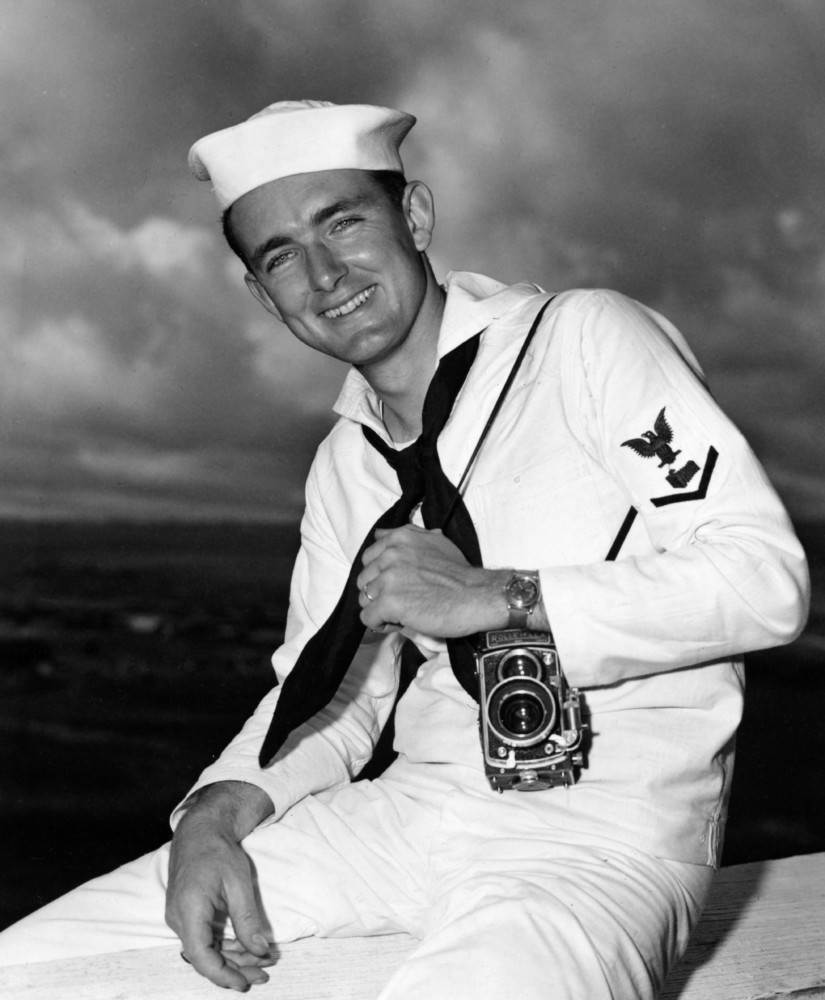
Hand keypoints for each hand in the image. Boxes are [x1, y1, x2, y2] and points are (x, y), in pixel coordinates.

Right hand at [166, 782, 274, 991]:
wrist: (200, 830)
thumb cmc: (218, 852)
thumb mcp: (239, 883)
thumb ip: (247, 920)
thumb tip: (260, 951)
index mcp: (188, 910)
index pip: (201, 957)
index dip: (223, 975)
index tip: (245, 984)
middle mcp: (177, 918)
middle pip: (204, 957)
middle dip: (234, 969)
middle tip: (263, 975)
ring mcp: (178, 917)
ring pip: (204, 950)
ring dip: (230, 958)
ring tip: (260, 963)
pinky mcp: (184, 914)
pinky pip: (202, 938)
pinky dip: (222, 945)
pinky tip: (244, 949)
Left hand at [356, 525, 508, 636]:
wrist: (476, 595)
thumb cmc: (458, 572)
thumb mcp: (434, 541)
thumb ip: (406, 535)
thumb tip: (379, 534)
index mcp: (398, 538)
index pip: (369, 558)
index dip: (380, 575)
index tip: (398, 585)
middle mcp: (390, 554)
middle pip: (364, 580)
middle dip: (379, 593)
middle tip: (402, 600)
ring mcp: (388, 578)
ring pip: (364, 600)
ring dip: (380, 609)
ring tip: (402, 612)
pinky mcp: (390, 602)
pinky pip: (368, 617)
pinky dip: (380, 624)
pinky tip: (399, 622)